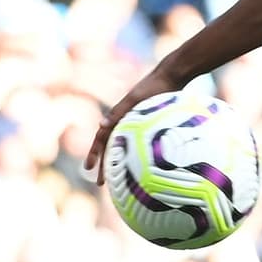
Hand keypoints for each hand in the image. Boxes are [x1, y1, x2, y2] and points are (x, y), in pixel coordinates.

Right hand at [83, 69, 177, 184]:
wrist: (172, 77)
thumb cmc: (154, 88)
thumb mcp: (135, 100)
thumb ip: (118, 112)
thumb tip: (100, 126)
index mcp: (118, 117)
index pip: (101, 139)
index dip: (94, 154)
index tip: (88, 169)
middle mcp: (124, 122)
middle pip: (110, 147)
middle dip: (104, 165)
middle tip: (100, 184)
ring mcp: (136, 125)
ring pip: (123, 148)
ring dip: (118, 163)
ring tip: (119, 181)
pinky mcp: (149, 126)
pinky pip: (138, 145)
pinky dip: (135, 157)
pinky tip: (143, 170)